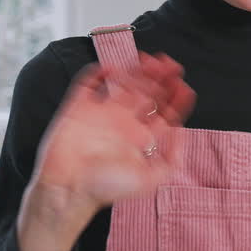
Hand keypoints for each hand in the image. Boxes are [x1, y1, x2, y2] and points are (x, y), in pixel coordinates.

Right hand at [28, 52, 195, 215]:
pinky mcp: (79, 107)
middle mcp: (123, 123)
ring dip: (137, 70)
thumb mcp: (150, 181)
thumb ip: (172, 158)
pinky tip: (113, 68)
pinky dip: (99, 71)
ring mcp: (102, 113)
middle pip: (148, 92)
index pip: (163, 110)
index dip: (175, 96)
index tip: (183, 85)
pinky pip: (90, 81)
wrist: (67, 190)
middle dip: (161, 78)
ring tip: (149, 61)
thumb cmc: (105, 189)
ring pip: (124, 83)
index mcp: (140, 137)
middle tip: (169, 65)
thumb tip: (181, 131)